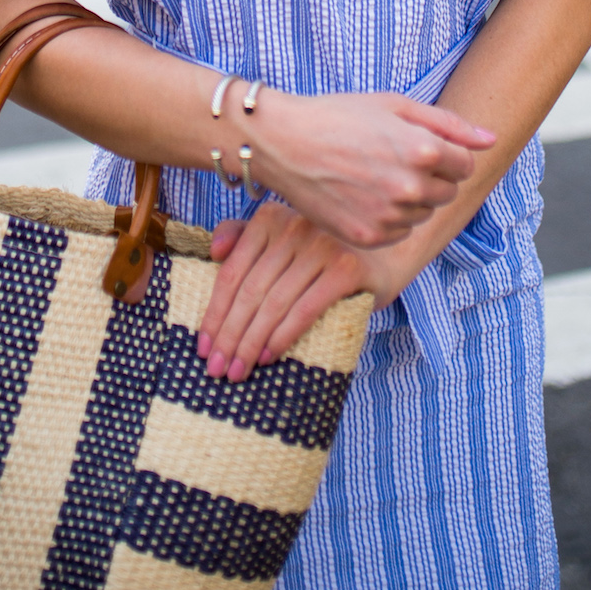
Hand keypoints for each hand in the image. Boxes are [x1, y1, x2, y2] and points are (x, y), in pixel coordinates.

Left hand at [196, 204, 415, 382]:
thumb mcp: (283, 242)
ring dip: (251, 343)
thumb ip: (245, 239)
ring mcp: (321, 245)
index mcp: (269, 218)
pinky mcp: (346, 268)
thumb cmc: (324, 256)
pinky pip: (304, 309)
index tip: (203, 347)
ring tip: (239, 370)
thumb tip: (214, 250)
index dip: (214, 312)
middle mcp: (293, 226)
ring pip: (273, 303)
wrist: (387, 254)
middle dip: (229, 335)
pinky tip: (268, 356)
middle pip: (249, 291)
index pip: (232, 272)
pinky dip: (283, 336)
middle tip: (218, 368)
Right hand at [247, 89, 493, 250]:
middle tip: (393, 158)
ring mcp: (389, 216)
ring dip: (410, 198)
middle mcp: (410, 188)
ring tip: (375, 175)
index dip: (446, 154)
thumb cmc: (339, 116)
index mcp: (423, 150)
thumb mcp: (395, 105)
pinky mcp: (368, 237)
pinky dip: (388, 217)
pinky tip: (363, 195)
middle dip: (430, 176)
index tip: (419, 146)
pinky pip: (398, 232)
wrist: (284, 143)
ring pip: (422, 214)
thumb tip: (491, 140)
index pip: (465, 166)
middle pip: (446, 192)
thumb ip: (449, 124)